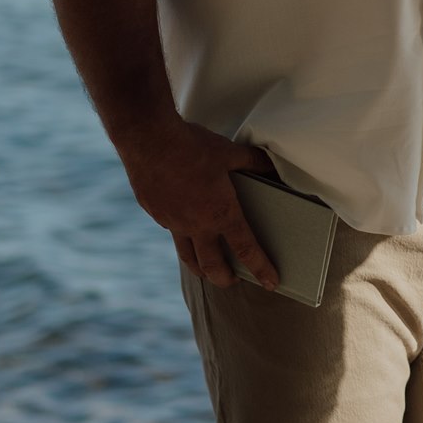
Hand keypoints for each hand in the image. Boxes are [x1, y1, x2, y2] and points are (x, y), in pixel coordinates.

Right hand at [121, 118, 279, 289]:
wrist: (149, 139)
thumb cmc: (192, 146)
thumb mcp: (230, 152)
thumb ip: (254, 162)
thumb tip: (273, 167)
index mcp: (221, 213)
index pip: (246, 249)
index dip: (261, 268)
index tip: (271, 282)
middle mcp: (196, 225)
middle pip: (213, 266)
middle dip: (225, 278)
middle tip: (234, 280)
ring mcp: (173, 223)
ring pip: (188, 256)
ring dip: (201, 268)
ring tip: (207, 270)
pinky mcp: (155, 213)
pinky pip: (172, 232)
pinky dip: (182, 237)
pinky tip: (185, 228)